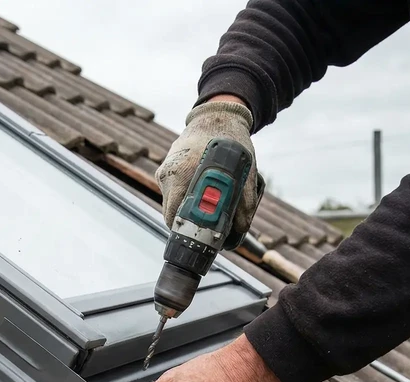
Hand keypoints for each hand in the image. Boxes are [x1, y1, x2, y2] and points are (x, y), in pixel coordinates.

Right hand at [156, 96, 259, 236]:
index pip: (175, 217)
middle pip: (171, 215)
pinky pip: (172, 194)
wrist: (215, 116)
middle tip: (208, 228)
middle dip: (189, 225)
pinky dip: (184, 199)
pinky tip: (200, 190)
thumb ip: (244, 201)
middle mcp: (169, 173)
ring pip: (171, 206)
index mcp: (183, 172)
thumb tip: (240, 228)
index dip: (189, 231)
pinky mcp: (164, 171)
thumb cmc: (230, 140)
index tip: (204, 237)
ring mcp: (164, 172)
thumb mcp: (245, 170)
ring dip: (186, 211)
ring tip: (207, 206)